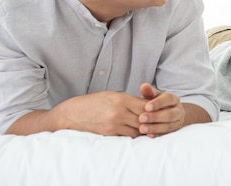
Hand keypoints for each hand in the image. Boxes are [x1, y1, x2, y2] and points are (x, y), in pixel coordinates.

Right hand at [8, 90, 151, 136]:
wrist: (72, 114)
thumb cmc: (93, 102)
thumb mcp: (111, 95)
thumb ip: (128, 100)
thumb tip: (145, 104)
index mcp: (121, 98)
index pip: (144, 105)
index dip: (153, 109)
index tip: (159, 111)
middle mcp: (119, 110)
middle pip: (144, 117)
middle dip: (152, 120)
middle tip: (159, 122)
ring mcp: (114, 123)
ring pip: (138, 128)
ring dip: (144, 129)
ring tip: (149, 128)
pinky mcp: (109, 133)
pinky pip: (128, 135)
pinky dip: (134, 134)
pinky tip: (137, 133)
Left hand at [137, 83, 185, 137]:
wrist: (168, 113)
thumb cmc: (157, 102)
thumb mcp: (154, 96)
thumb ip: (149, 92)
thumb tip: (144, 86)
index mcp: (174, 98)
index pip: (168, 99)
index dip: (158, 103)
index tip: (146, 107)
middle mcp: (178, 110)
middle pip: (169, 114)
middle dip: (155, 117)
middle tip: (141, 118)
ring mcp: (178, 121)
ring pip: (168, 126)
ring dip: (155, 128)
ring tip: (142, 129)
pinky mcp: (174, 131)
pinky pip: (166, 134)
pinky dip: (157, 135)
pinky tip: (148, 135)